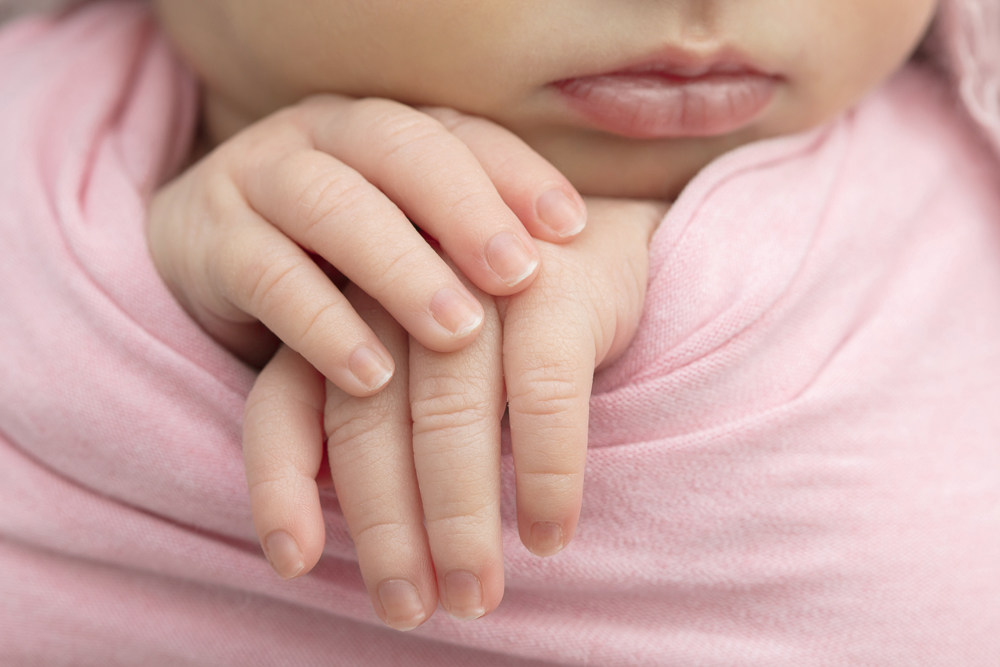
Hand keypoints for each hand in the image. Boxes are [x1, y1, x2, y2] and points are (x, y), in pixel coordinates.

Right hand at [148, 95, 586, 394]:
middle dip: (463, 209)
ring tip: (457, 332)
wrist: (208, 263)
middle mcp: (324, 136)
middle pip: (399, 149)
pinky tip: (370, 374)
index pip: (461, 133)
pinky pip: (264, 272)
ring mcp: (257, 177)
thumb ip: (462, 247)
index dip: (516, 173)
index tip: (572, 228)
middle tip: (519, 275)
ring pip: (331, 203)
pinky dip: (321, 323)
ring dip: (399, 267)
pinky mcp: (205, 238)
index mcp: (385, 130)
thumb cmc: (338, 262)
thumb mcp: (405, 244)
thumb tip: (573, 280)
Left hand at [242, 198, 667, 628]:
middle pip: (367, 421)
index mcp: (344, 311)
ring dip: (460, 519)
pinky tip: (548, 535)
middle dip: (386, 529)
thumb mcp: (416, 370)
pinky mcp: (558, 286)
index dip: (280, 485)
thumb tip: (318, 538)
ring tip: (474, 594)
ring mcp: (478, 283)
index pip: (284, 401)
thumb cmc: (491, 328)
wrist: (594, 241)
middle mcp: (397, 291)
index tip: (295, 563)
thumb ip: (368, 423)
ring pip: (451, 414)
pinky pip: (546, 393)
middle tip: (410, 607)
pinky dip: (546, 474)